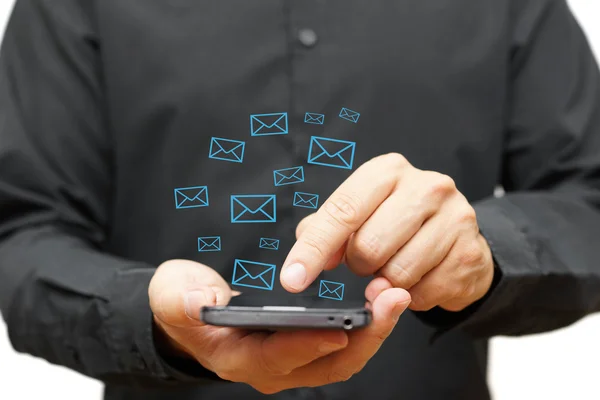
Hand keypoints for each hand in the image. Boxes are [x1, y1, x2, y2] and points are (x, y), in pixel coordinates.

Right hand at [149, 259, 410, 393]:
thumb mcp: (172, 295)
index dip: (309, 344)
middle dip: (364, 336)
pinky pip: (345, 344)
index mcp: (241, 357)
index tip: (340, 327)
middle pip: (327, 362)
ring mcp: (294, 361)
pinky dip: (366, 326)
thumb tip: (203, 301)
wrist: (194, 317)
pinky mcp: (308, 348)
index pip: (280, 356)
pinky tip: (381, 300)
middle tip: (390, 300)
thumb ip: (182, 299)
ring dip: (373, 331)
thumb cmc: (184, 305)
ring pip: (344, 356)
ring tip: (394, 296)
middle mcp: (274, 367)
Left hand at [281, 153, 494, 311]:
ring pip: (396, 275)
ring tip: (394, 266)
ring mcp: (455, 218)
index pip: (342, 212)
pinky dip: (410, 296)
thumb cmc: (398, 222)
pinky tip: (418, 278)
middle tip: (368, 260)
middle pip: (368, 248)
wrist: (458, 236)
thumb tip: (303, 260)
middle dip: (359, 265)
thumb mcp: (361, 213)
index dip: (313, 250)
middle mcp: (426, 186)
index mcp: (388, 171)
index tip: (292, 279)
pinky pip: (422, 294)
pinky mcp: (471, 252)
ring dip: (385, 282)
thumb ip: (325, 229)